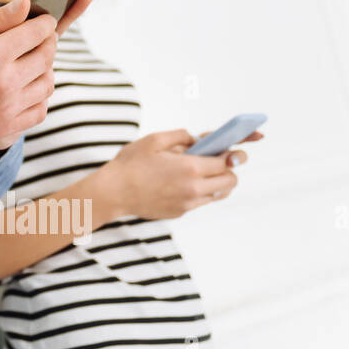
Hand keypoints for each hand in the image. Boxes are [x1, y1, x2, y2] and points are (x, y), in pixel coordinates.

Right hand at [0, 0, 94, 151]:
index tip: (44, 20)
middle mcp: (3, 83)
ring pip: (47, 84)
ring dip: (46, 69)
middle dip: (48, 42)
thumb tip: (25, 2)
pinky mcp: (5, 126)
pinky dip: (40, 97)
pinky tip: (27, 87)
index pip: (36, 33)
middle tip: (40, 38)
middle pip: (46, 57)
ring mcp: (6, 108)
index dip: (45, 22)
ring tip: (32, 61)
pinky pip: (40, 111)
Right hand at [90, 128, 244, 221]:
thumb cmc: (130, 164)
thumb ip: (181, 136)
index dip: (232, 154)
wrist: (113, 192)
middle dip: (229, 169)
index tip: (235, 150)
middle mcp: (193, 188)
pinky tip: (184, 183)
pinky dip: (200, 192)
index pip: (226, 162)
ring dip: (219, 183)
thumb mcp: (154, 140)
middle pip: (230, 181)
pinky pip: (201, 202)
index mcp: (190, 167)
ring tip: (206, 173)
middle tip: (220, 161)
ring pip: (219, 195)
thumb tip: (198, 139)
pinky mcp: (180, 212)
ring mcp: (188, 203)